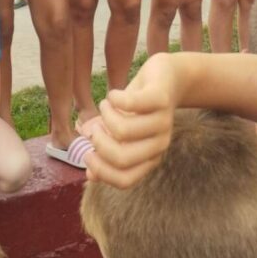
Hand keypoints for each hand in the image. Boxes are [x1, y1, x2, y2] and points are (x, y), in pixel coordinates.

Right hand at [81, 53, 178, 187]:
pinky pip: (131, 103)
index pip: (124, 180)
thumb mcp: (122, 131)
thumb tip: (90, 176)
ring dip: (104, 116)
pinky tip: (113, 95)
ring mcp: (163, 122)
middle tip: (94, 128)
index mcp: (150, 157)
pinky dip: (114, 99)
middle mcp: (159, 144)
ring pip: (123, 131)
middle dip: (98, 143)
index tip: (87, 154)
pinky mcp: (161, 98)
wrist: (169, 77)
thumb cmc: (140, 108)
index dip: (101, 171)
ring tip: (105, 106)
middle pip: (122, 158)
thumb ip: (108, 151)